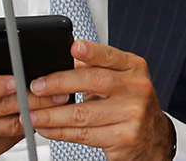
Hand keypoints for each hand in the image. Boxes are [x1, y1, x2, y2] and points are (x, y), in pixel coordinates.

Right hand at [0, 47, 65, 160]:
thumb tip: (5, 45)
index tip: (18, 80)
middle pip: (1, 107)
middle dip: (33, 98)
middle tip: (56, 91)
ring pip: (10, 125)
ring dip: (36, 114)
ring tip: (56, 104)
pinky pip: (9, 140)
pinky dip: (26, 129)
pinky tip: (39, 119)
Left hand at [28, 41, 173, 160]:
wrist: (152, 136)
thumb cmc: (130, 103)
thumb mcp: (121, 80)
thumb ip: (94, 69)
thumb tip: (58, 64)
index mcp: (134, 68)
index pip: (110, 56)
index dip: (91, 51)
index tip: (73, 47)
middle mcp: (137, 89)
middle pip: (93, 82)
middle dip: (59, 83)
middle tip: (36, 87)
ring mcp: (132, 114)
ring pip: (82, 113)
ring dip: (51, 114)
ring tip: (32, 114)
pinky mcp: (123, 138)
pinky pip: (84, 134)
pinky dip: (60, 132)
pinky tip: (48, 129)